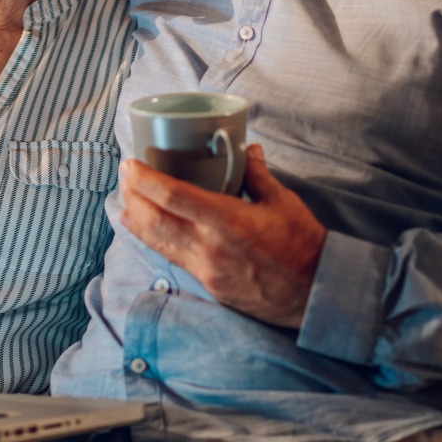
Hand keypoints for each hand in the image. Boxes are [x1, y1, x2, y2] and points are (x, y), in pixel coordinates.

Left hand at [119, 144, 326, 328]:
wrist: (316, 293)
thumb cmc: (303, 244)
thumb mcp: (282, 202)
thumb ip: (257, 174)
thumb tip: (248, 149)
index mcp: (227, 220)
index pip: (172, 196)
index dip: (144, 179)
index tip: (130, 164)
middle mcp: (209, 247)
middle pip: (153, 220)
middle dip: (132, 197)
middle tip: (124, 177)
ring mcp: (206, 270)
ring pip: (157, 243)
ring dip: (136, 220)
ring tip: (125, 201)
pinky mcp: (209, 285)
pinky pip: (173, 258)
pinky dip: (154, 241)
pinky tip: (147, 230)